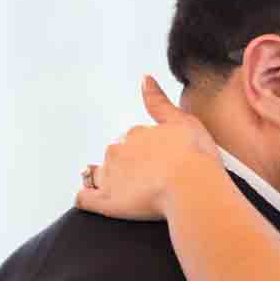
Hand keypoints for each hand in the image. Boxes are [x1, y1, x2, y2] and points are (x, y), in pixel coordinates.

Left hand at [75, 76, 220, 220]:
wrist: (192, 186)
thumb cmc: (194, 157)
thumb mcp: (183, 121)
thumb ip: (159, 102)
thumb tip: (144, 79)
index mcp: (136, 134)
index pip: (132, 141)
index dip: (145, 153)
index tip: (158, 164)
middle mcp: (118, 151)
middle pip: (115, 157)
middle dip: (127, 167)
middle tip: (149, 182)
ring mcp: (110, 176)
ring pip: (98, 175)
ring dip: (107, 181)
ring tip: (129, 194)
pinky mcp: (106, 201)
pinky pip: (84, 198)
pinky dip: (86, 198)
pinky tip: (96, 200)